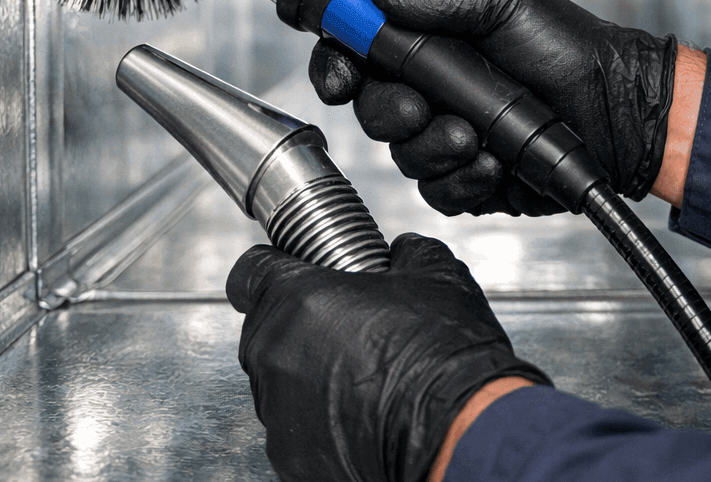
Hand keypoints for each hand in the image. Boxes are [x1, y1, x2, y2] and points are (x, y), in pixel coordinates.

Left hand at [227, 233, 550, 481]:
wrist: (461, 433)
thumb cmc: (444, 356)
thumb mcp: (435, 274)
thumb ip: (404, 252)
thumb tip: (402, 253)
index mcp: (298, 300)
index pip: (249, 272)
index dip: (271, 267)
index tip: (291, 273)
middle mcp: (276, 355)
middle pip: (265, 330)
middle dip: (299, 326)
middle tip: (348, 329)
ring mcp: (279, 412)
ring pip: (279, 382)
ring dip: (309, 375)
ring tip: (362, 378)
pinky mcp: (292, 458)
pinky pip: (296, 429)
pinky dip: (321, 421)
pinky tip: (362, 414)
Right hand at [308, 0, 677, 215]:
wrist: (620, 112)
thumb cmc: (573, 51)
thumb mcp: (505, 4)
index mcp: (431, 45)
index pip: (357, 53)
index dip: (336, 64)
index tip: (340, 74)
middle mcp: (433, 92)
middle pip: (368, 109)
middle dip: (389, 111)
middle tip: (422, 106)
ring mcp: (448, 138)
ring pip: (401, 155)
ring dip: (435, 147)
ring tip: (478, 136)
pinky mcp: (469, 181)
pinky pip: (437, 192)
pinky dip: (464, 180)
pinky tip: (495, 164)